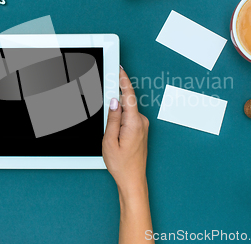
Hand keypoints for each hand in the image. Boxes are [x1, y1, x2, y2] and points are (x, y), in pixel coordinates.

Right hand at [103, 67, 149, 192]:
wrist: (133, 180)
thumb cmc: (121, 165)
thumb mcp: (109, 141)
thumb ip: (112, 119)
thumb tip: (114, 102)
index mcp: (134, 123)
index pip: (129, 96)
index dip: (124, 81)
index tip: (120, 70)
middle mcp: (142, 123)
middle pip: (127, 102)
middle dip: (116, 98)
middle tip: (107, 95)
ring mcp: (143, 126)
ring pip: (127, 111)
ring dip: (117, 112)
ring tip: (109, 126)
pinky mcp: (141, 130)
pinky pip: (130, 117)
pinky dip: (121, 117)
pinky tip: (114, 127)